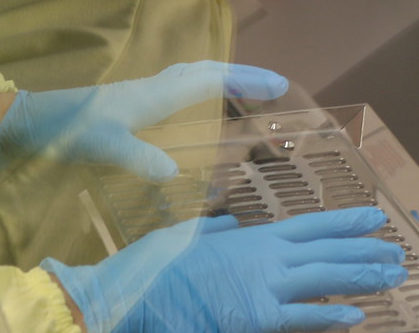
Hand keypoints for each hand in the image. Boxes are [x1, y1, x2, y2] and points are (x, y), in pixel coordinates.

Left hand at [0, 61, 287, 179]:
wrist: (29, 121)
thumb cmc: (65, 131)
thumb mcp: (102, 146)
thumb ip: (136, 156)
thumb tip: (172, 170)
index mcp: (150, 95)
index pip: (206, 79)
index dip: (243, 80)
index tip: (279, 83)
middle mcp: (148, 89)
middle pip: (201, 71)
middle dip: (239, 74)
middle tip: (274, 86)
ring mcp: (137, 95)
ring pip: (188, 77)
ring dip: (220, 80)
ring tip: (248, 93)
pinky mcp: (127, 104)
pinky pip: (175, 89)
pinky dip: (198, 91)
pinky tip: (196, 109)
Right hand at [43, 207, 407, 332]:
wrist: (141, 293)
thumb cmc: (160, 263)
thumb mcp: (188, 235)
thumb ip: (215, 230)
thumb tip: (231, 223)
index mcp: (250, 237)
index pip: (308, 226)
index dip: (343, 221)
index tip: (372, 215)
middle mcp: (265, 257)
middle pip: (326, 253)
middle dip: (364, 251)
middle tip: (398, 250)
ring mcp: (265, 288)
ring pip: (325, 281)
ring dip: (361, 277)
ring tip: (392, 275)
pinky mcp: (259, 318)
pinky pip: (304, 319)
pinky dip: (332, 317)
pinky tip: (358, 316)